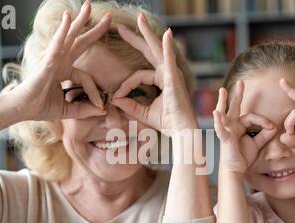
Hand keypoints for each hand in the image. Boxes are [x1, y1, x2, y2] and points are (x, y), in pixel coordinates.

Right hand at [9, 1, 110, 120]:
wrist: (23, 109)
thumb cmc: (41, 108)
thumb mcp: (69, 110)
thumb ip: (86, 109)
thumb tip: (103, 110)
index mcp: (64, 71)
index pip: (86, 77)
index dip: (95, 92)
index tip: (101, 106)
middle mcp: (59, 61)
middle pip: (80, 42)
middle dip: (94, 30)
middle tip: (109, 18)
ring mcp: (53, 58)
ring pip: (69, 36)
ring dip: (79, 20)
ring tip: (88, 6)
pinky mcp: (47, 61)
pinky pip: (58, 43)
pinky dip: (63, 29)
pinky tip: (68, 16)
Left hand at [111, 13, 196, 136]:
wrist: (181, 131)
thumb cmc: (166, 123)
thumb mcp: (142, 112)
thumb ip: (129, 105)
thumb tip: (113, 98)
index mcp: (161, 79)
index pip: (137, 76)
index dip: (125, 85)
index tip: (115, 97)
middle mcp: (167, 73)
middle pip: (149, 51)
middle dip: (135, 38)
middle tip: (120, 27)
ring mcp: (171, 73)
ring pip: (157, 49)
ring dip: (148, 33)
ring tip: (140, 18)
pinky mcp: (174, 78)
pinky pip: (169, 59)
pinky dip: (167, 47)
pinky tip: (166, 33)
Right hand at [213, 81, 276, 173]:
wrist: (235, 170)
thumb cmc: (244, 157)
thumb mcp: (257, 144)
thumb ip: (265, 134)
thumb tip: (274, 127)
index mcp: (239, 126)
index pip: (251, 117)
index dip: (262, 120)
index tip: (272, 128)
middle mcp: (231, 126)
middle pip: (234, 107)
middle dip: (237, 95)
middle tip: (241, 83)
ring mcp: (226, 130)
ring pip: (224, 113)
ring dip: (223, 102)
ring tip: (223, 90)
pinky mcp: (224, 138)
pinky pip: (220, 128)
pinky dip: (218, 120)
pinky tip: (216, 112)